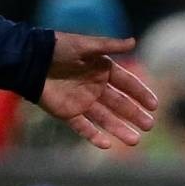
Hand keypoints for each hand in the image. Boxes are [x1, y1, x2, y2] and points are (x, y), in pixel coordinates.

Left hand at [38, 34, 156, 148]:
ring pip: (105, 118)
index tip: (154, 105)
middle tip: (149, 125)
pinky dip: (94, 136)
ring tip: (134, 141)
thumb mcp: (86, 44)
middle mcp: (95, 87)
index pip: (126, 83)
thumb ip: (109, 45)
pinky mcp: (67, 113)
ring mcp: (82, 101)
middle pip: (119, 104)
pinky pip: (83, 127)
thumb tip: (134, 41)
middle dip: (134, 114)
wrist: (30, 60)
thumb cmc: (58, 47)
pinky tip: (107, 144)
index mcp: (102, 69)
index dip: (140, 93)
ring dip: (119, 129)